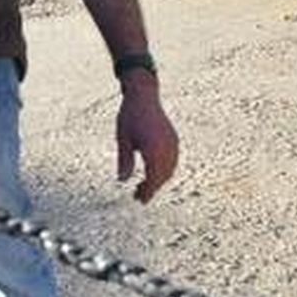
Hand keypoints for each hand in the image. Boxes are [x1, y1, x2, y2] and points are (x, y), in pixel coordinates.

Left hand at [116, 77, 177, 202]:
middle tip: (138, 196)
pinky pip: (172, 161)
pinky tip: (153, 172)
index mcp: (154, 149)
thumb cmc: (130, 115)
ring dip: (159, 180)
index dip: (148, 192)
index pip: (154, 178)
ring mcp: (173, 143)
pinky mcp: (174, 139)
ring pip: (169, 170)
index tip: (140, 201)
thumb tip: (122, 181)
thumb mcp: (123, 139)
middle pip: (163, 176)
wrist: (144, 95)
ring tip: (143, 186)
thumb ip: (124, 161)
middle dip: (152, 188)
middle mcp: (167, 148)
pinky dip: (164, 170)